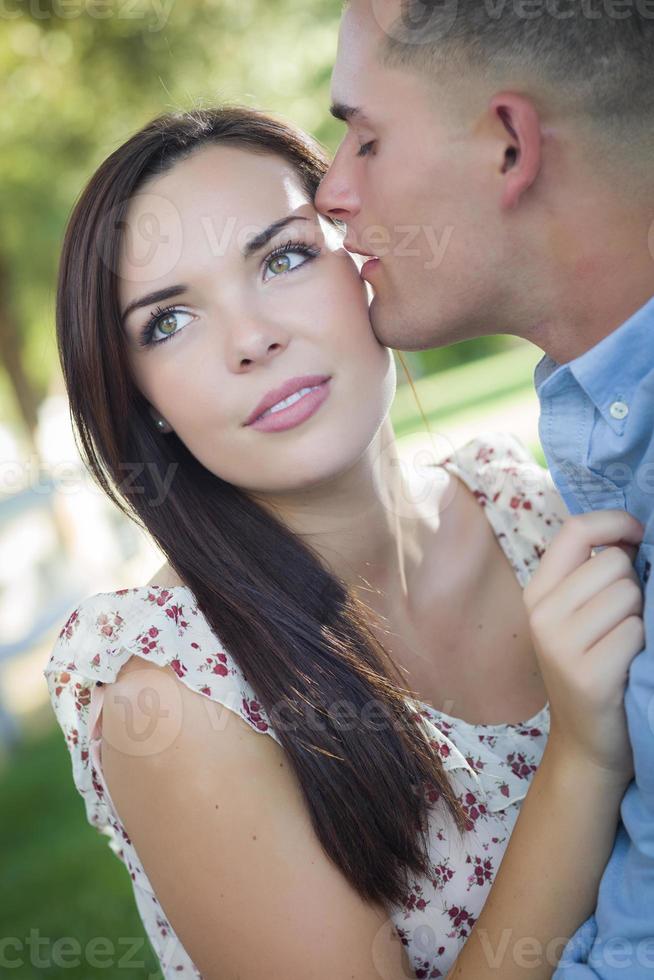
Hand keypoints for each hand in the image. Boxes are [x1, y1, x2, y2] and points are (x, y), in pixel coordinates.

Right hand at [523, 510, 644, 782]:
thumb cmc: (593, 666)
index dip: (615, 522)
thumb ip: (594, 572)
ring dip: (638, 616)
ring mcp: (560, 645)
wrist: (588, 742)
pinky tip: (627, 665)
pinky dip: (641, 645)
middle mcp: (541, 614)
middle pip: (613, 562)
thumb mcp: (578, 615)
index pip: (574, 529)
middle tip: (621, 619)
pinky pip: (634, 631)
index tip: (638, 533)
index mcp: (537, 592)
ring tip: (623, 643)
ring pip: (628, 594)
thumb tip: (633, 532)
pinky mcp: (587, 674)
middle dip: (633, 584)